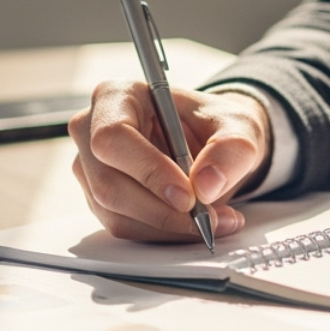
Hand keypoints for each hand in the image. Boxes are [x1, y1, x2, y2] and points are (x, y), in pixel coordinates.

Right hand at [68, 81, 270, 240]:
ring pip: (116, 213)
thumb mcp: (238, 126)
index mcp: (116, 96)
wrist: (212, 145)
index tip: (187, 196)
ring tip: (213, 221)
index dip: (147, 170)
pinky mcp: (101, 199)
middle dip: (161, 210)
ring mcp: (92, 168)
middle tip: (205, 218)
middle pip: (108, 184)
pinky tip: (195, 225)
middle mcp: (92, 131)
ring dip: (167, 227)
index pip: (113, 137)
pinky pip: (125, 228)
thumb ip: (230, 150)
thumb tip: (206, 184)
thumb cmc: (214, 125)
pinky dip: (163, 234)